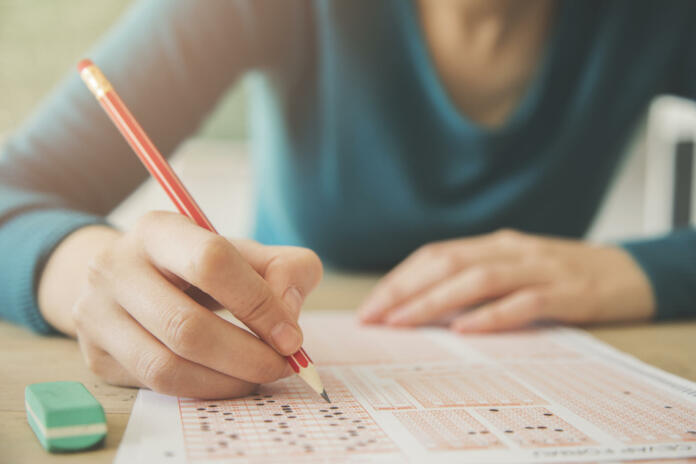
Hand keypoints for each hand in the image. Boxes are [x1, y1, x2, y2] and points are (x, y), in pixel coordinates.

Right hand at [42, 211, 321, 398]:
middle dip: (247, 355)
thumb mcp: (244, 254)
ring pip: (167, 366)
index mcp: (159, 230)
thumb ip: (285, 269)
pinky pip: (156, 386)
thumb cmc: (200, 266)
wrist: (130, 279)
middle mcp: (115, 267)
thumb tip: (287, 313)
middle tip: (281, 365)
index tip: (291, 336)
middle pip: (186, 326)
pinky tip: (228, 381)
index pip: (211, 262)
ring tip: (258, 376)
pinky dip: (204, 390)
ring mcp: (96, 313)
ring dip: (227, 381)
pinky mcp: (96, 354)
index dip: (258, 303)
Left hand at [358, 230, 654, 332]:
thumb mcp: (514, 267)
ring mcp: (540, 268)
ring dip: (435, 302)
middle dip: (404, 290)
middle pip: (447, 263)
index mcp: (494, 244)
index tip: (371, 306)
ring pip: (478, 279)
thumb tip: (422, 304)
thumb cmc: (560, 275)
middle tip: (373, 317)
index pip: (435, 255)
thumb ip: (475, 278)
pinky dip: (491, 316)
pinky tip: (464, 330)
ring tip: (403, 322)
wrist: (628, 273)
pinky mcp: (568, 292)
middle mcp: (511, 249)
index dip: (400, 279)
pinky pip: (524, 303)